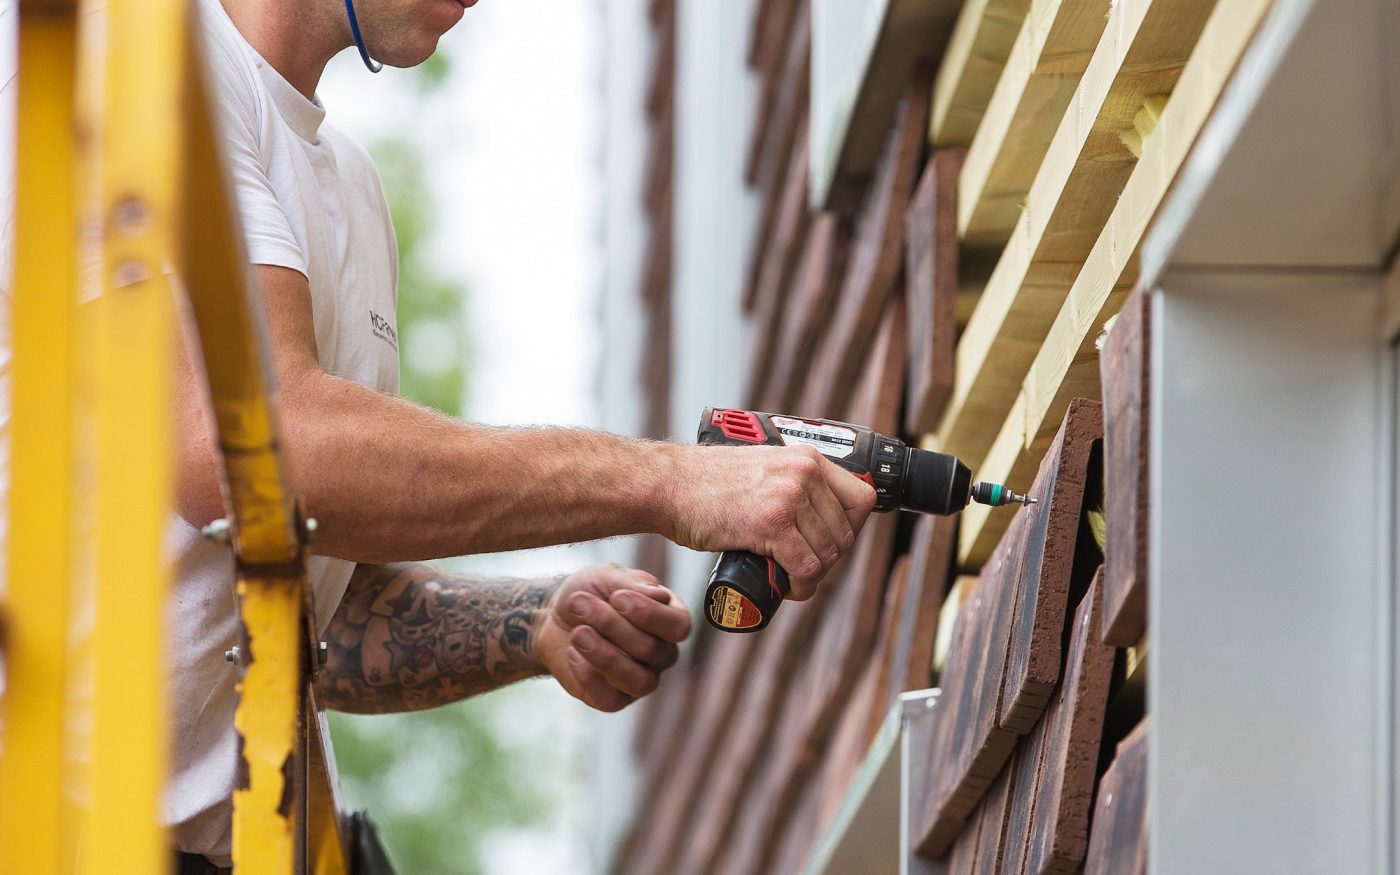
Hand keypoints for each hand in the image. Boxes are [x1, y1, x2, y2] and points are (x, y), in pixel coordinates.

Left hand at [535, 564, 690, 711]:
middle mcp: (662, 653)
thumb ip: (634, 584)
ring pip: (638, 681)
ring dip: (604, 655)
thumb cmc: (590, 592)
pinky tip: (572, 652)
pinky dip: (589, 676)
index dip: (650, 614)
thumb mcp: (608, 577)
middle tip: (579, 603)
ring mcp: (640, 679)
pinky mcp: (614, 699)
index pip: (678, 626)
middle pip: (651, 650)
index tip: (617, 597)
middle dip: (611, 625)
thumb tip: (660, 596)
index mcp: (669, 620)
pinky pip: (611, 699)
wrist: (554, 614)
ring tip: (578, 633)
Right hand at [664, 444, 875, 600]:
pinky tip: (784, 586)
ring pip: (828, 555)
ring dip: (811, 577)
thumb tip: (819, 519)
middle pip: (845, 534)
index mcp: (807, 458)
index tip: (827, 544)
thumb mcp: (763, 470)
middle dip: (826, 560)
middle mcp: (805, 473)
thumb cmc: (704, 484)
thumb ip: (792, 484)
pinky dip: (799, 586)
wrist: (667, 485)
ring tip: (788, 578)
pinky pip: (806, 568)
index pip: (862, 499)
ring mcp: (790, 497)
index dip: (849, 530)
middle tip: (799, 567)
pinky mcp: (772, 523)